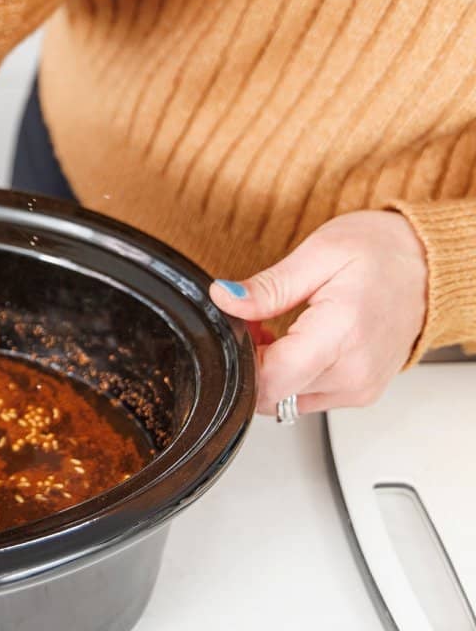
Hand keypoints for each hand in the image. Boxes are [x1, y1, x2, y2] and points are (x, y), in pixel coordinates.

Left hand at [209, 211, 427, 414]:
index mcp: (342, 335)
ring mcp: (358, 388)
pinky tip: (295, 342)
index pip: (269, 379)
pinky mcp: (359, 392)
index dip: (239, 358)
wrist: (429, 264)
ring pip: (284, 400)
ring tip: (277, 328)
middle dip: (250, 360)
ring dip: (269, 370)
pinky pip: (305, 396)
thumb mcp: (317, 254)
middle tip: (254, 321)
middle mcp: (353, 373)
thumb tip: (224, 299)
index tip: (237, 328)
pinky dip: (290, 374)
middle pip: (272, 393)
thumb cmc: (381, 252)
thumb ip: (267, 287)